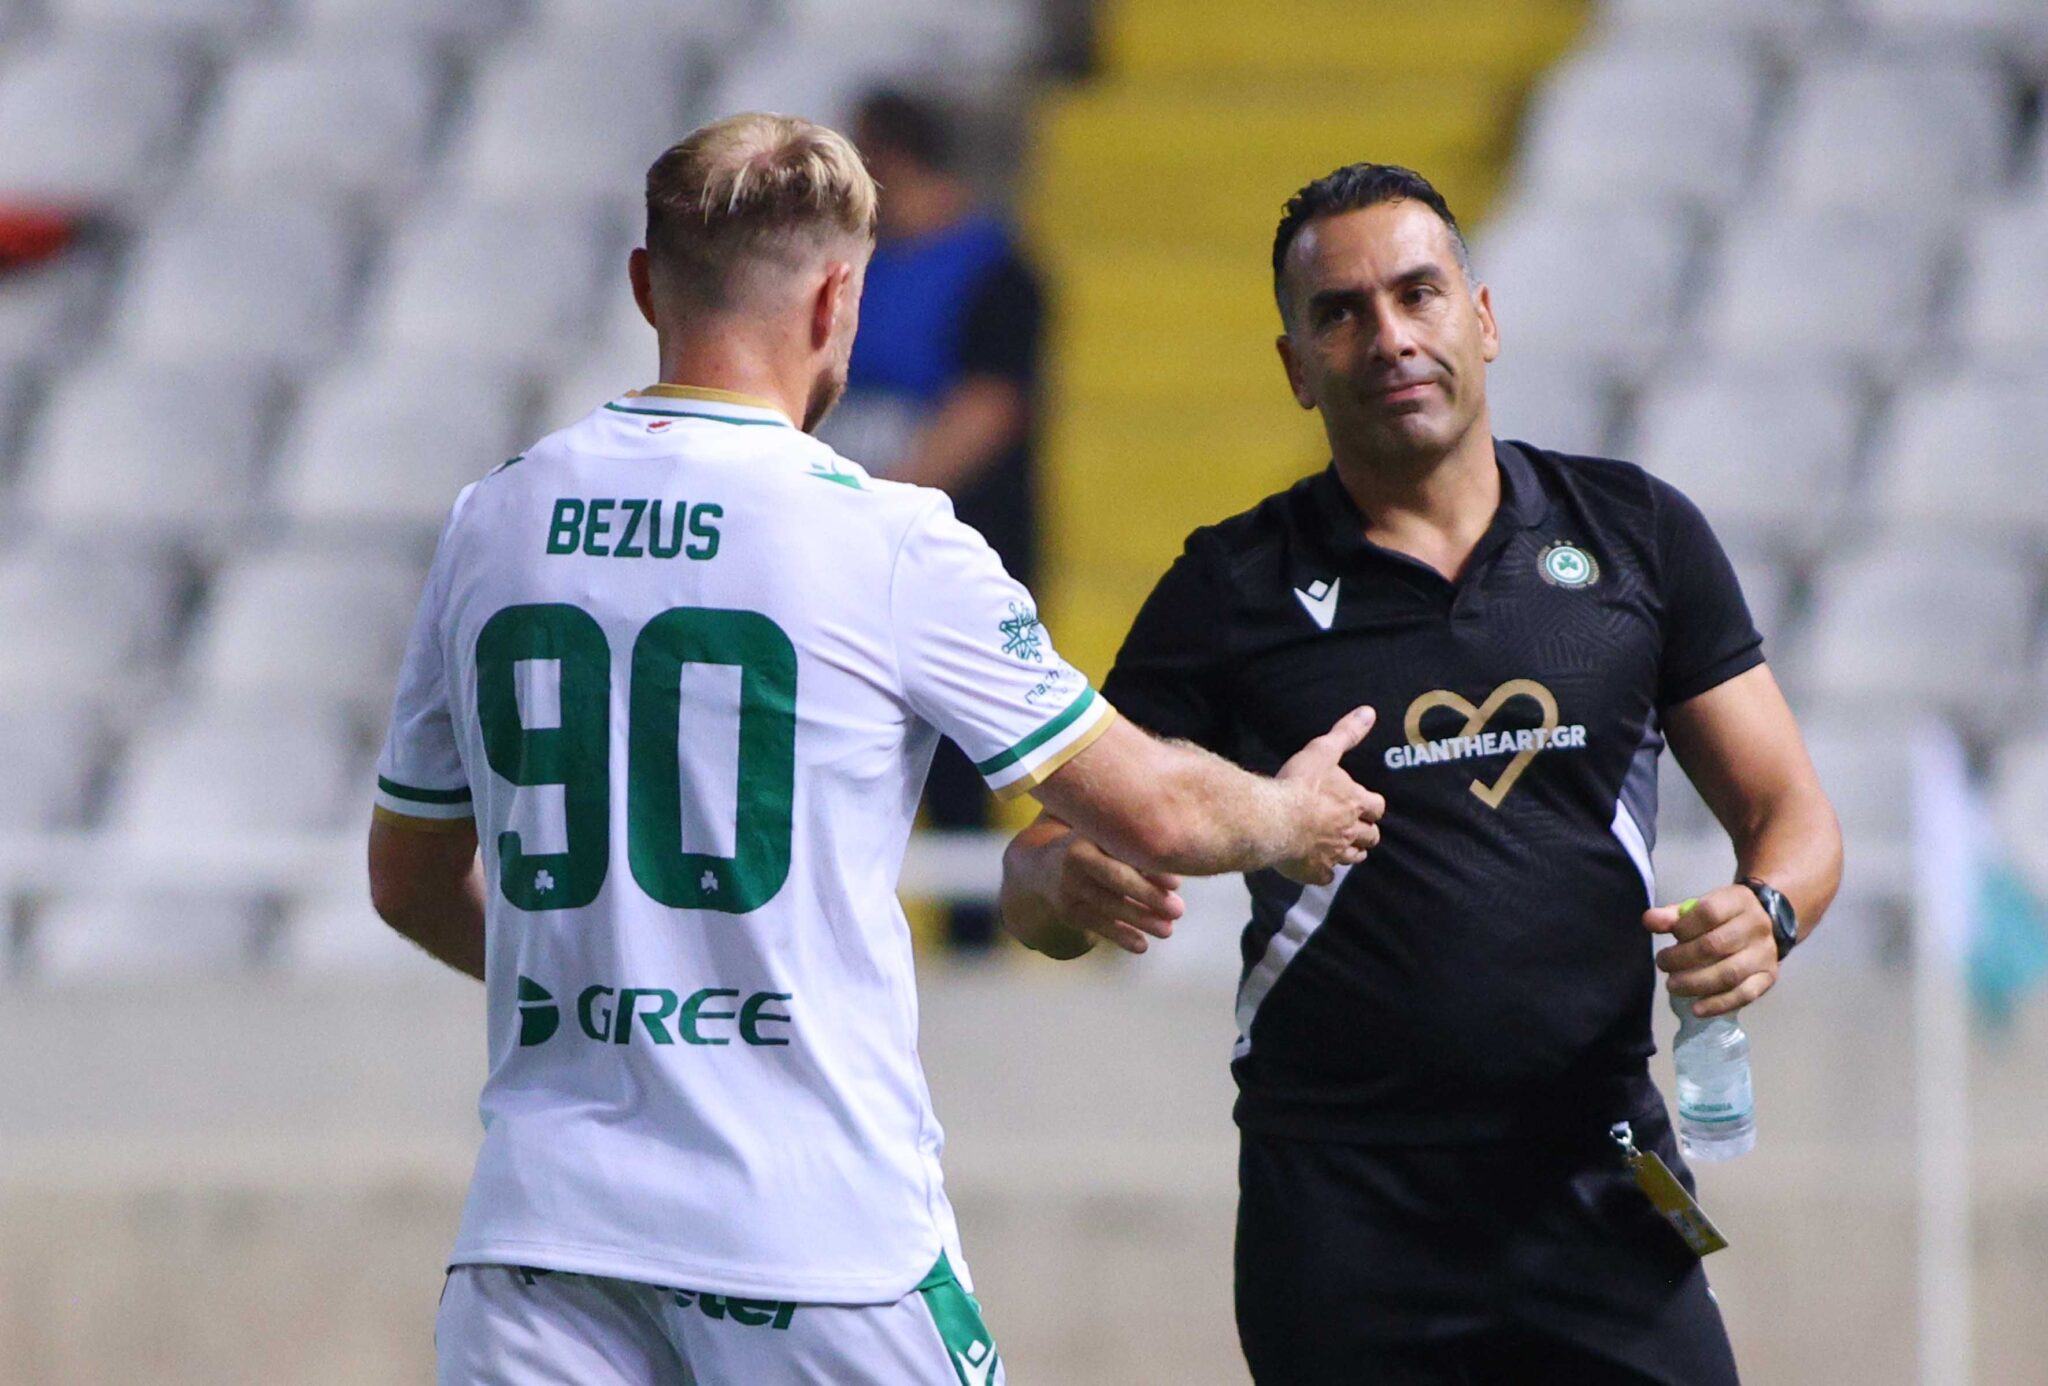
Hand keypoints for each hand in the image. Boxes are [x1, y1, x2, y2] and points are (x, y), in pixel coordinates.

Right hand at [1036, 833, 1186, 955]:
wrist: (1044, 868)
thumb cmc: (1095, 849)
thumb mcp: (1108, 839)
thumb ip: (1137, 849)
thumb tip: (1181, 865)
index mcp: (1092, 833)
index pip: (1124, 851)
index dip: (1151, 868)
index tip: (1177, 884)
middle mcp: (1075, 858)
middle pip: (1116, 879)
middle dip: (1148, 895)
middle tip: (1178, 910)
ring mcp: (1068, 887)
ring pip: (1109, 906)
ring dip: (1141, 920)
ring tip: (1168, 931)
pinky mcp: (1067, 911)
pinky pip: (1097, 925)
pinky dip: (1121, 936)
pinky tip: (1141, 946)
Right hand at [1274, 705, 1384, 884]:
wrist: (1273, 820)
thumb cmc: (1299, 784)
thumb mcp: (1323, 751)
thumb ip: (1346, 733)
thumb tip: (1369, 712)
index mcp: (1355, 803)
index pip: (1377, 808)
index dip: (1373, 807)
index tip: (1366, 807)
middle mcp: (1350, 831)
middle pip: (1371, 837)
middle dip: (1367, 833)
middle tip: (1356, 829)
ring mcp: (1334, 855)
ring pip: (1353, 859)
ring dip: (1351, 853)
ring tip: (1342, 848)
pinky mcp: (1316, 872)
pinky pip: (1327, 877)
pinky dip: (1325, 872)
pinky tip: (1317, 867)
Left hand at [1644, 884, 1777, 1018]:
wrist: (1767, 924)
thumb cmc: (1725, 916)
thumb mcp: (1702, 907)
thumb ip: (1674, 915)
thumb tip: (1649, 921)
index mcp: (1738, 901)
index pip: (1709, 913)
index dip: (1683, 927)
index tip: (1669, 938)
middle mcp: (1756, 927)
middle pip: (1716, 945)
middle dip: (1682, 958)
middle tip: (1663, 964)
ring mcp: (1765, 954)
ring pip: (1729, 974)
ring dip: (1695, 983)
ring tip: (1673, 986)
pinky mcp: (1769, 978)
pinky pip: (1745, 995)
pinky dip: (1718, 1004)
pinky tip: (1697, 1009)